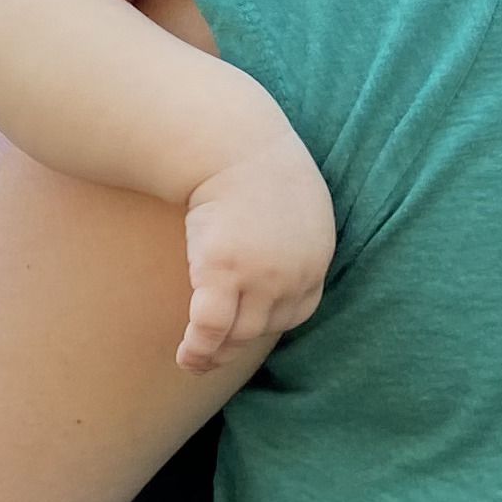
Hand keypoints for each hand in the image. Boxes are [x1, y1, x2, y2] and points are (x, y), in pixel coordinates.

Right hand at [176, 146, 333, 373]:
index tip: (247, 325)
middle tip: (215, 349)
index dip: (271, 321)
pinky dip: (198, 349)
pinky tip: (184, 359)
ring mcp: (261, 276)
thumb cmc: (254, 161)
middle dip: (240, 341)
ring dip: (216, 353)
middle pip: (266, 325)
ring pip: (239, 333)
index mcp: (316, 255)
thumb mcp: (296, 197)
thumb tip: (281, 252)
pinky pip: (211, 327)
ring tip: (197, 360)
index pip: (299, 309)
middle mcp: (295, 272)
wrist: (230, 141)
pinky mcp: (224, 273)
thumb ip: (297, 232)